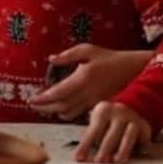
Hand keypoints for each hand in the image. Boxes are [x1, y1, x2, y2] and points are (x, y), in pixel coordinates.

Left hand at [29, 45, 150, 120]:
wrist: (131, 70)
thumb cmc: (108, 58)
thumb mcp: (88, 50)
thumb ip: (68, 55)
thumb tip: (51, 59)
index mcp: (83, 78)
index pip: (59, 92)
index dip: (44, 98)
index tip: (31, 100)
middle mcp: (87, 93)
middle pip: (61, 106)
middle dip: (45, 108)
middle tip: (33, 106)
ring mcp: (93, 102)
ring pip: (69, 113)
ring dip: (55, 111)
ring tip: (45, 107)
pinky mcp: (98, 106)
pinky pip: (79, 113)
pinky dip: (67, 112)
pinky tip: (61, 108)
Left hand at [75, 102, 150, 163]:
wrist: (132, 108)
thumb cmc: (108, 122)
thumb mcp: (99, 124)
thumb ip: (93, 139)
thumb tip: (85, 159)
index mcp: (103, 110)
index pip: (93, 130)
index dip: (86, 145)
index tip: (79, 158)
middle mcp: (119, 112)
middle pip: (111, 134)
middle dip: (104, 149)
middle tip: (98, 162)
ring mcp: (133, 118)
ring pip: (128, 136)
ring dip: (122, 149)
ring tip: (117, 161)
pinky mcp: (144, 126)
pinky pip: (140, 139)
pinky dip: (137, 149)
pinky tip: (133, 159)